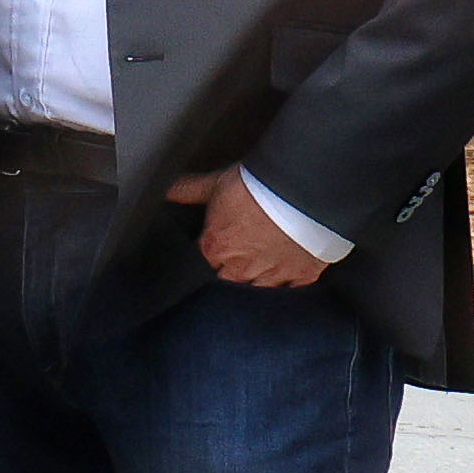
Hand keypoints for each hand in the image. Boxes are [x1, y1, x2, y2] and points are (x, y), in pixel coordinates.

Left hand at [167, 171, 334, 288]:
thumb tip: (168, 190)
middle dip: (231, 270)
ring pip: (259, 289)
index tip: (217, 247)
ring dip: (258, 277)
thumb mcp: (216, 184)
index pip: (202, 264)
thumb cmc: (260, 187)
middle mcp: (242, 268)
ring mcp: (274, 275)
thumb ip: (189, 191)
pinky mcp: (303, 274)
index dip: (208, 256)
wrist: (305, 191)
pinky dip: (289, 279)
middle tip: (241, 252)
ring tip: (264, 260)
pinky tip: (288, 268)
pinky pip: (292, 287)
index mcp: (215, 249)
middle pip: (229, 280)